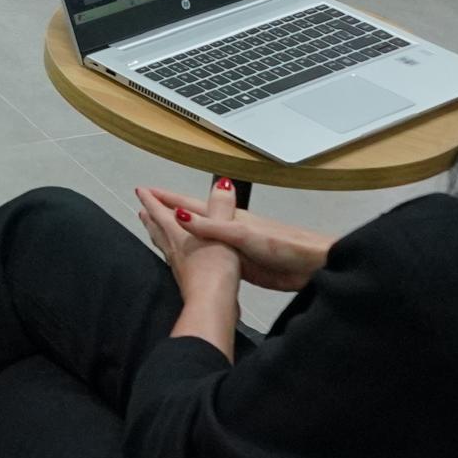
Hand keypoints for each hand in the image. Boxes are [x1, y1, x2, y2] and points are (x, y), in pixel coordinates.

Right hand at [134, 183, 328, 291]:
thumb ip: (212, 226)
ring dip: (181, 232)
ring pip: (200, 237)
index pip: (190, 205)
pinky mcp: (241, 265)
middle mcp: (228, 229)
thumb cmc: (283, 245)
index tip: (145, 191)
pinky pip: (212, 255)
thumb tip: (178, 215)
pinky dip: (197, 252)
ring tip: (161, 227)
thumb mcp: (243, 234)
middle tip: (147, 204)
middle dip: (169, 211)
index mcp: (228, 218)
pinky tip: (192, 255)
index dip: (167, 199)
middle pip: (192, 218)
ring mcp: (234, 246)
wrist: (311, 267)